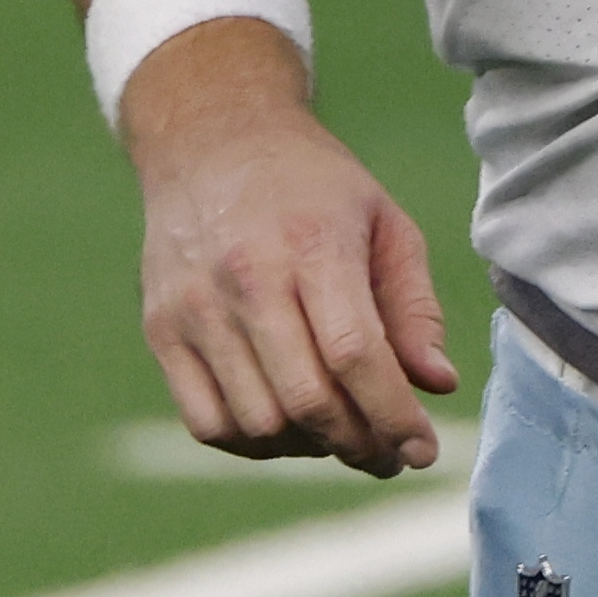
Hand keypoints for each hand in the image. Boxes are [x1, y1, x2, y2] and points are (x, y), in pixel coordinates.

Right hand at [120, 16, 456, 477]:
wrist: (212, 142)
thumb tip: (437, 386)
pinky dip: (253, 443)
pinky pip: (207, 422)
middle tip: (388, 454)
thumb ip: (414, 308)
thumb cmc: (315, 188)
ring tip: (343, 434)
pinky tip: (289, 427)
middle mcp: (246, 278)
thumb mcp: (385, 224)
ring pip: (256, 422)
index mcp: (313, 245)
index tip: (423, 451)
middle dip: (358, 443)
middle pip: (305, 399)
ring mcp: (194, 309)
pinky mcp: (160, 330)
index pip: (354, 355)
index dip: (393, 415)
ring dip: (310, 448)